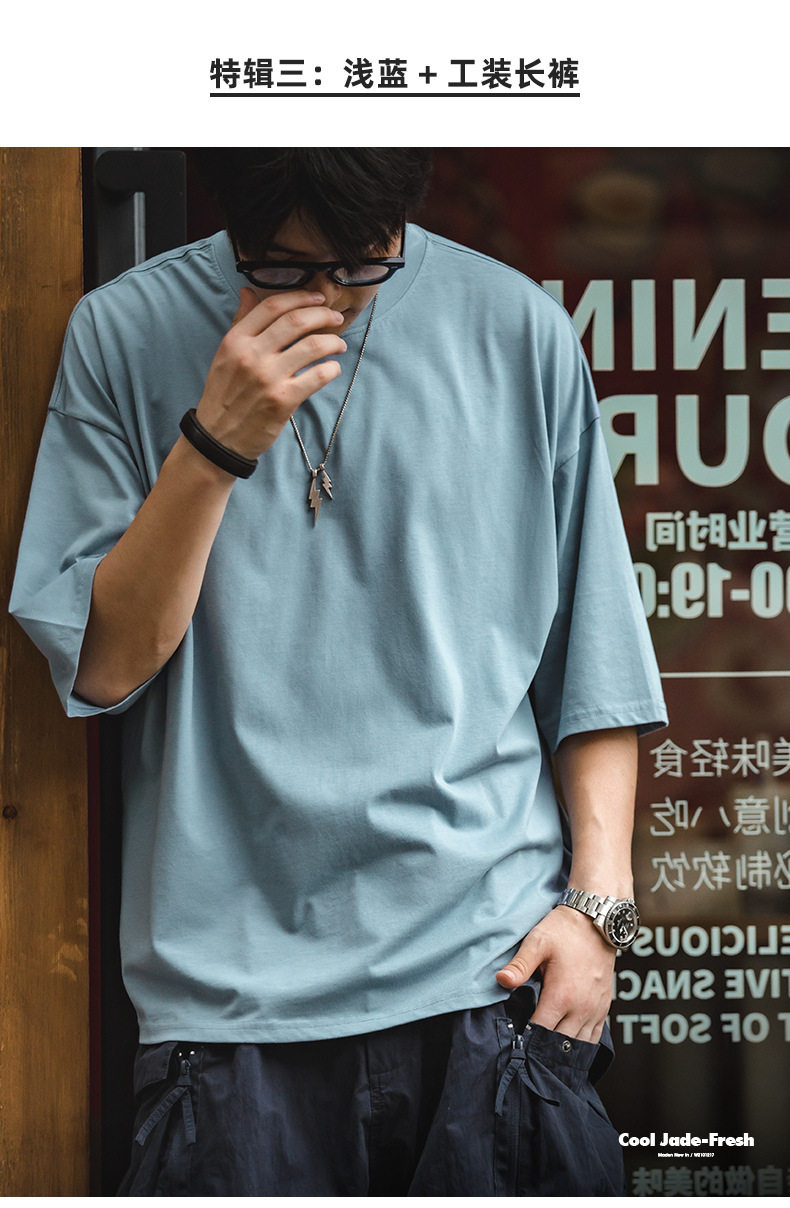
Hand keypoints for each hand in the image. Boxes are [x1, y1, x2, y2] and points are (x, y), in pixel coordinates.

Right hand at [195, 288, 347, 459]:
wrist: (219, 437)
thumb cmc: (224, 394)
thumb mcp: (225, 355)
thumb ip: (241, 323)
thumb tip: (249, 292)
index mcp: (236, 340)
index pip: (272, 306)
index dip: (300, 297)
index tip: (317, 298)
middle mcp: (251, 355)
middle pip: (296, 321)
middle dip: (323, 315)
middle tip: (336, 318)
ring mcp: (269, 378)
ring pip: (312, 346)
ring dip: (333, 342)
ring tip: (339, 345)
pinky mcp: (284, 400)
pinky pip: (318, 376)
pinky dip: (331, 369)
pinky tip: (333, 369)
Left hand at [495, 905, 615, 1042]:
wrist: (596, 921)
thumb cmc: (564, 931)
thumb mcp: (537, 942)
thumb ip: (519, 965)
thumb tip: (501, 980)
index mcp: (561, 996)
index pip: (540, 1031)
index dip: (526, 1040)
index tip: (514, 1044)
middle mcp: (581, 1008)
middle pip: (559, 1044)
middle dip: (542, 1050)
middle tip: (525, 1053)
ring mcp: (595, 1009)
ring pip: (578, 1045)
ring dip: (562, 1051)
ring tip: (543, 1054)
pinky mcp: (604, 1007)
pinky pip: (594, 1037)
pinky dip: (580, 1045)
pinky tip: (567, 1048)